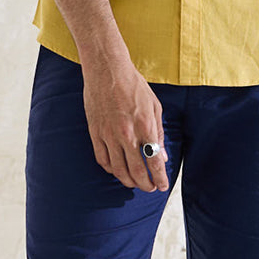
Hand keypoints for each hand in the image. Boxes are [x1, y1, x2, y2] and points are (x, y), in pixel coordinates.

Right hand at [82, 57, 168, 192]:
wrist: (107, 70)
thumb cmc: (134, 86)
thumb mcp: (154, 106)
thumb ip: (158, 133)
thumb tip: (163, 156)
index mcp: (145, 126)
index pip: (154, 161)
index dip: (159, 178)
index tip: (162, 186)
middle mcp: (127, 134)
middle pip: (136, 171)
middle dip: (145, 184)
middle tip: (149, 188)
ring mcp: (109, 134)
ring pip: (118, 169)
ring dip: (128, 181)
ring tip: (134, 182)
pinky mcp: (95, 132)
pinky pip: (102, 159)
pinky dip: (111, 169)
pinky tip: (117, 170)